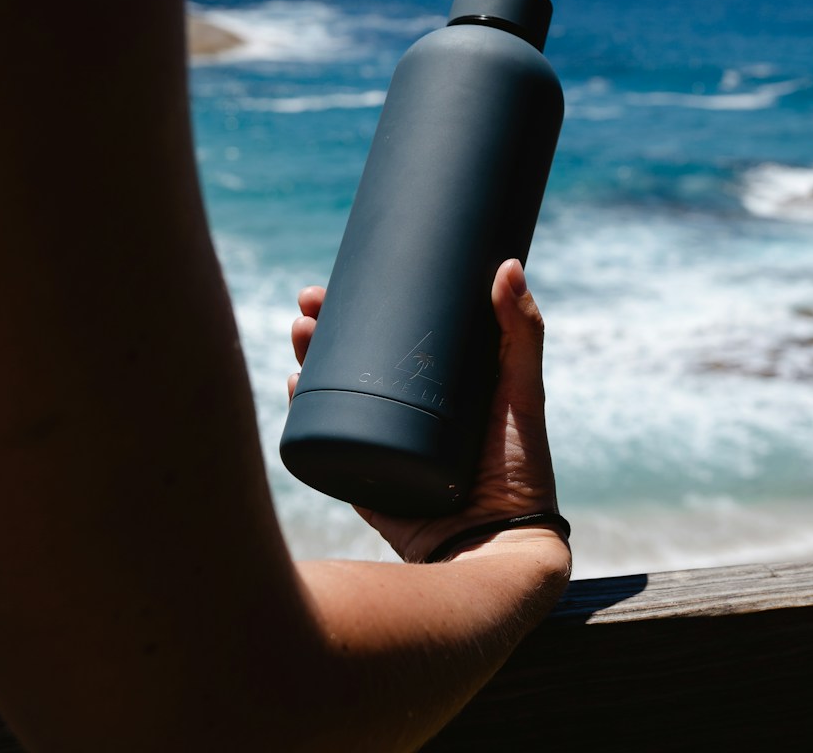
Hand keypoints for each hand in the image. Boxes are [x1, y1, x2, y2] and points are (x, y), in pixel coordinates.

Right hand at [289, 259, 561, 563]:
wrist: (494, 548)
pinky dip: (302, 415)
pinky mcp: (362, 480)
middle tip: (306, 305)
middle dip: (324, 327)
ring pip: (332, 395)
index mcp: (441, 387)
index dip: (362, 303)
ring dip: (308, 361)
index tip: (340, 275)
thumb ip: (521, 333)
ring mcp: (382, 445)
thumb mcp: (522, 392)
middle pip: (353, 358)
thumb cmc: (521, 471)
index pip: (393, 333)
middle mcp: (407, 412)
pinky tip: (290, 388)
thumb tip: (507, 265)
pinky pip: (325, 443)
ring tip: (298, 336)